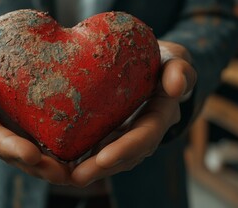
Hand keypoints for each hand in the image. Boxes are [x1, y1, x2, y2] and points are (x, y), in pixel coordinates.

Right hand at [0, 37, 70, 184]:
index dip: (7, 146)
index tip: (31, 154)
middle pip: (12, 155)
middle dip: (35, 166)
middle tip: (59, 173)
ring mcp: (13, 133)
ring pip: (30, 158)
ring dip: (50, 168)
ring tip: (73, 174)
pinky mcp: (31, 130)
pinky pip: (44, 146)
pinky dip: (60, 155)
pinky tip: (79, 162)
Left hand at [69, 40, 196, 186]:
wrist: (153, 69)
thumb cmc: (163, 62)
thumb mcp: (175, 60)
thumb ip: (180, 69)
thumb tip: (177, 85)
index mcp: (159, 116)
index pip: (145, 136)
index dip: (126, 148)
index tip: (104, 158)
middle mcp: (143, 133)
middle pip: (123, 157)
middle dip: (100, 168)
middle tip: (76, 177)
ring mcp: (126, 136)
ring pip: (107, 158)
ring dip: (86, 169)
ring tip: (60, 174)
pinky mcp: (111, 133)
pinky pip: (95, 149)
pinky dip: (78, 157)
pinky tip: (57, 162)